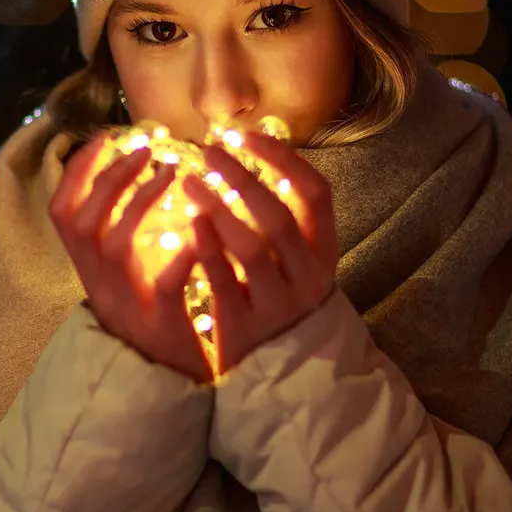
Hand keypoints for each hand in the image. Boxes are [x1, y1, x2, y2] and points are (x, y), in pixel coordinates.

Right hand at [48, 134, 213, 383]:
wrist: (162, 384)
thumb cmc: (149, 318)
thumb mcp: (124, 274)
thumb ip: (121, 232)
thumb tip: (128, 175)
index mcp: (88, 267)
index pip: (62, 210)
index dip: (78, 171)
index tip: (106, 138)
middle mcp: (98, 282)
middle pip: (83, 220)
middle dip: (111, 177)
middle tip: (146, 149)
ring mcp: (125, 304)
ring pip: (115, 244)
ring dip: (141, 201)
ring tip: (172, 172)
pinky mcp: (159, 324)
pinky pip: (163, 285)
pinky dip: (179, 257)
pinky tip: (200, 232)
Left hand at [182, 130, 338, 376]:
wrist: (282, 376)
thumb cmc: (279, 301)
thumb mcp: (294, 261)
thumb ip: (280, 218)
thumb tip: (250, 152)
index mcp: (323, 252)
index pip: (316, 193)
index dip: (283, 159)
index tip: (247, 134)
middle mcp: (307, 276)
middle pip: (280, 216)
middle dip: (243, 178)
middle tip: (208, 150)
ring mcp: (278, 304)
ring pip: (254, 247)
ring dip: (220, 209)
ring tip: (190, 181)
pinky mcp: (245, 327)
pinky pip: (225, 281)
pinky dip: (208, 248)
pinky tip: (189, 222)